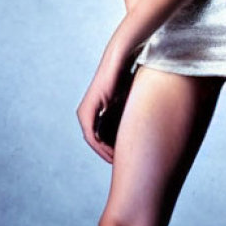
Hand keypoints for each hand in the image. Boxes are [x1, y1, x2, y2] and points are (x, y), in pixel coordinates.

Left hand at [76, 43, 130, 163]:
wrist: (119, 61)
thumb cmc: (127, 77)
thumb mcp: (128, 100)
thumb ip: (128, 113)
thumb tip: (141, 127)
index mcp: (94, 112)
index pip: (100, 138)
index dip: (109, 150)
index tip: (121, 158)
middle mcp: (85, 113)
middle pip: (95, 142)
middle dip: (106, 153)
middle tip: (119, 163)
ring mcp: (84, 112)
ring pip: (92, 141)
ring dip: (103, 152)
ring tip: (116, 160)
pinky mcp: (87, 110)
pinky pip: (92, 135)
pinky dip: (100, 145)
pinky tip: (112, 151)